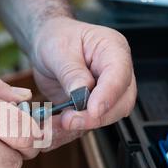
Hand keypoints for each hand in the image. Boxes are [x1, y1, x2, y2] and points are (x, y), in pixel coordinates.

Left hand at [31, 17, 136, 150]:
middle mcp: (115, 73)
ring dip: (83, 125)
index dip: (108, 95)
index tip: (92, 109)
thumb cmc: (56, 39)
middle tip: (70, 120)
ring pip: (107, 117)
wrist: (46, 45)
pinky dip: (73, 129)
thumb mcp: (58, 50)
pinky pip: (89, 123)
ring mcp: (106, 92)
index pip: (119, 75)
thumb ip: (71, 72)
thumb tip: (81, 95)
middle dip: (96, 116)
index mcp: (113, 50)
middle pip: (121, 103)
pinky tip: (56, 128)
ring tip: (58, 124)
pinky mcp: (92, 107)